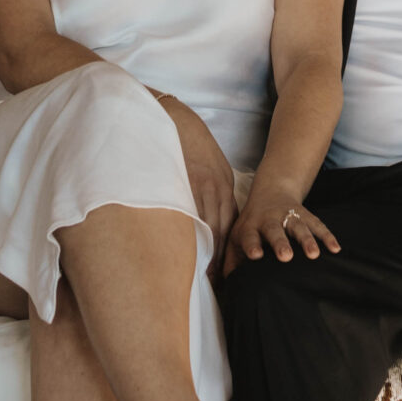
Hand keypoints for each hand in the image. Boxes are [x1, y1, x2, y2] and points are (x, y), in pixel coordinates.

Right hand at [153, 92, 238, 275]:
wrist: (171, 116)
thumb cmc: (185, 141)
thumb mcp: (205, 165)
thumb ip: (208, 190)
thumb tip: (203, 220)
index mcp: (222, 184)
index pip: (229, 224)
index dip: (228, 250)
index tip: (225, 273)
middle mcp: (217, 186)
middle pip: (223, 229)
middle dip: (221, 257)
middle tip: (218, 284)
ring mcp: (201, 184)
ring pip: (209, 224)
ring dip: (208, 251)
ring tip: (204, 277)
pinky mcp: (185, 180)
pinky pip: (190, 212)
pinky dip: (191, 233)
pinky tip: (187, 252)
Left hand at [224, 180, 340, 275]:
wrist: (271, 191)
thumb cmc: (252, 225)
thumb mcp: (237, 238)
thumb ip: (231, 262)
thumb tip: (224, 288)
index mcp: (250, 227)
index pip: (249, 236)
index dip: (252, 245)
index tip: (255, 255)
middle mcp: (269, 219)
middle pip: (274, 230)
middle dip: (280, 242)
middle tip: (286, 256)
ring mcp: (289, 215)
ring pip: (298, 226)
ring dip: (306, 239)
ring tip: (313, 255)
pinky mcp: (305, 214)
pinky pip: (317, 225)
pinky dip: (327, 236)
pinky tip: (335, 249)